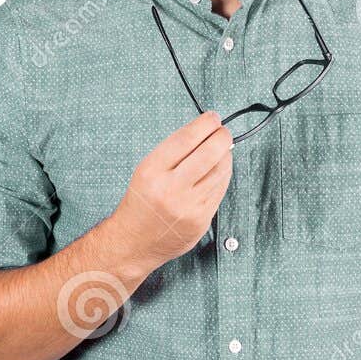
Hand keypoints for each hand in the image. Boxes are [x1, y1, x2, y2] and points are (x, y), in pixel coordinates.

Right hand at [106, 110, 233, 271]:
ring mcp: (188, 206)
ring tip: (222, 149)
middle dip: (222, 136)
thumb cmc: (142, 202)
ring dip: (226, 155)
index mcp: (152, 171)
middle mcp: (170, 188)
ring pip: (220, 171)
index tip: (213, 118)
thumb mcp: (146, 170)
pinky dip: (223, 175)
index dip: (205, 124)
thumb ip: (175, 153)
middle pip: (210, 152)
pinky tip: (219, 169)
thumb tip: (206, 132)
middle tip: (223, 132)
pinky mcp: (201, 220)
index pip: (187, 138)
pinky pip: (220, 190)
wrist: (134, 241)